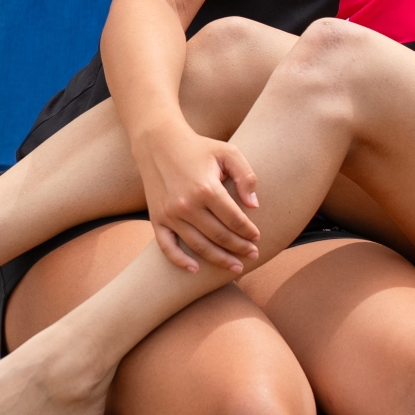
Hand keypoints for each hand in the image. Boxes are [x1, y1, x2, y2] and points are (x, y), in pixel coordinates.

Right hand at [134, 125, 261, 273]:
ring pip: (198, 246)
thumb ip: (246, 177)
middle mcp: (187, 205)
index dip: (248, 231)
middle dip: (239, 248)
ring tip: (235, 267)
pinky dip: (180, 261)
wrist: (159, 144)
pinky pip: (167, 247)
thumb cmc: (199, 148)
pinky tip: (195, 270)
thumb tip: (254, 206)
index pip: (234, 219)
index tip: (258, 237)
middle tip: (253, 255)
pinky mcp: (156, 219)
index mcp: (207, 189)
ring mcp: (169, 214)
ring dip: (218, 259)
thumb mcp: (229, 153)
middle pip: (219, 236)